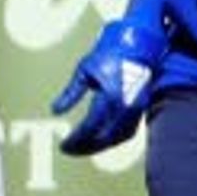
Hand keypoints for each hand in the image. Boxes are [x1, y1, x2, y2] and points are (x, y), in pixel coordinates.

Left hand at [52, 12, 164, 154]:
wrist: (139, 45)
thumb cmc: (109, 54)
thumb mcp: (84, 70)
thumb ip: (70, 94)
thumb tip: (55, 111)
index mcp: (110, 96)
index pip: (90, 127)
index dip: (76, 139)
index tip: (63, 145)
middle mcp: (125, 106)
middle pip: (103, 137)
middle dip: (85, 147)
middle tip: (68, 150)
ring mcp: (136, 109)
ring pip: (116, 138)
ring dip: (98, 146)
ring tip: (81, 148)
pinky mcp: (141, 109)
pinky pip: (126, 132)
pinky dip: (111, 140)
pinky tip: (98, 141)